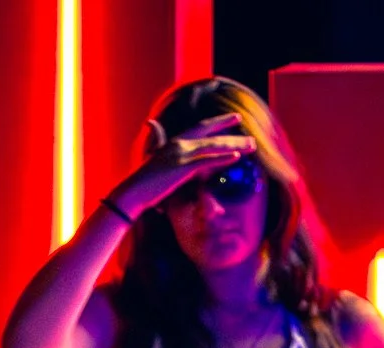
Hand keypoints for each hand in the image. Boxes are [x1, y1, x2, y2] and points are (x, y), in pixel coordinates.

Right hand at [109, 113, 256, 220]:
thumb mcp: (155, 164)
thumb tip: (160, 140)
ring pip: (213, 147)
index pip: (201, 128)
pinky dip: (222, 158)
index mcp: (175, 142)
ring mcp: (182, 155)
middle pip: (212, 136)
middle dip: (232, 134)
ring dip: (234, 146)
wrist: (132, 193)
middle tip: (250, 135)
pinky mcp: (183, 168)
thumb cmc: (142, 184)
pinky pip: (207, 162)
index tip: (235, 119)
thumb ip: (162, 150)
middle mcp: (180, 144)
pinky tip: (236, 157)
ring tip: (251, 146)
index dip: (219, 122)